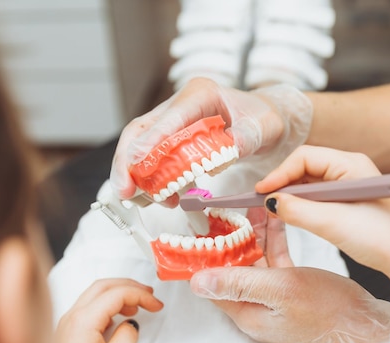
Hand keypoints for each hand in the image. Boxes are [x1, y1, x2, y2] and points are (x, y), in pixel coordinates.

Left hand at [39, 279, 163, 342]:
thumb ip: (128, 336)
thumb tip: (131, 324)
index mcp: (83, 320)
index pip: (117, 293)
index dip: (141, 295)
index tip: (156, 305)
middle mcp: (72, 316)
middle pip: (104, 286)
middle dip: (130, 286)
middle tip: (149, 295)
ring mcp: (67, 323)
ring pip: (95, 294)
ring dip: (119, 294)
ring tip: (138, 305)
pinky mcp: (67, 332)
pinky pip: (90, 307)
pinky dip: (108, 305)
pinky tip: (119, 317)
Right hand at [110, 77, 312, 199]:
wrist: (264, 121)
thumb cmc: (262, 119)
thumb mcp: (263, 127)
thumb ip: (246, 136)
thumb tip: (229, 149)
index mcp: (200, 94)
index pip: (168, 118)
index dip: (149, 141)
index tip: (137, 165)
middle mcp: (180, 106)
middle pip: (140, 130)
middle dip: (128, 162)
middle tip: (124, 191)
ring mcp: (172, 123)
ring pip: (141, 148)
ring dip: (139, 177)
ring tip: (148, 201)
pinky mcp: (172, 141)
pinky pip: (154, 161)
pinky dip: (154, 181)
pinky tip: (164, 198)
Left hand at [191, 208, 389, 342]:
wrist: (367, 329)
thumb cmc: (328, 312)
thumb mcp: (280, 290)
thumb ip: (239, 283)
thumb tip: (196, 282)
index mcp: (247, 313)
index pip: (214, 282)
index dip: (207, 255)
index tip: (204, 228)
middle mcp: (257, 308)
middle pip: (234, 269)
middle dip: (232, 238)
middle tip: (231, 210)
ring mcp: (274, 299)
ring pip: (256, 262)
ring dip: (254, 235)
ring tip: (255, 206)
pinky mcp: (292, 291)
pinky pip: (276, 262)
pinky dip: (273, 242)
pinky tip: (275, 220)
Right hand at [255, 145, 389, 277]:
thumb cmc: (381, 237)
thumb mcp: (332, 223)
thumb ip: (296, 210)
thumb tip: (270, 202)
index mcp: (350, 164)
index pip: (303, 158)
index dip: (279, 174)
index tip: (261, 194)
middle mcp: (351, 169)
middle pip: (305, 168)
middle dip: (283, 184)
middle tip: (263, 203)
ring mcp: (351, 185)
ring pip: (310, 184)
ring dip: (292, 196)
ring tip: (275, 211)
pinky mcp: (350, 202)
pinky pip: (319, 197)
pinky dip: (303, 205)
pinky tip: (294, 217)